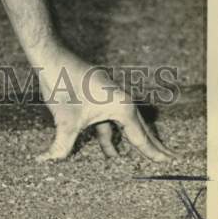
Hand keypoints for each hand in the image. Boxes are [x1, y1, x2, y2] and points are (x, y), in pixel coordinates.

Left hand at [33, 49, 173, 162]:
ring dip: (127, 142)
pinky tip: (108, 149)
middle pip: (139, 128)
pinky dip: (109, 134)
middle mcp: (120, 99)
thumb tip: (48, 161)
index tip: (169, 162)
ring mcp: (109, 95)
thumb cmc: (63, 85)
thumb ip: (62, 145)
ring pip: (122, 124)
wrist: (52, 57)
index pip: (141, 136)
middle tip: (168, 159)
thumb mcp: (65, 121)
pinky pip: (108, 119)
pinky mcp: (97, 94)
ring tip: (137, 158)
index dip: (153, 152)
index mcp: (122, 106)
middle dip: (150, 145)